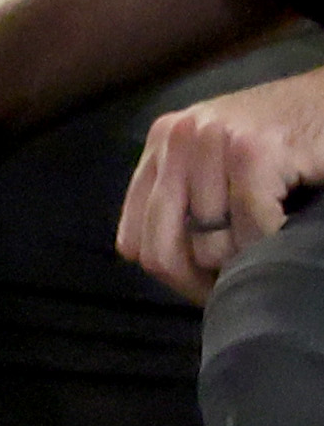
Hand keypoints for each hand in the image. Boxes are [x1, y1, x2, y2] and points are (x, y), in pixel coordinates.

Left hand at [121, 68, 323, 307]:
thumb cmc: (284, 137)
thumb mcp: (220, 160)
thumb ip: (189, 199)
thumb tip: (176, 273)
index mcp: (161, 145)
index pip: (136, 240)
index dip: (174, 277)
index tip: (209, 288)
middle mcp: (177, 139)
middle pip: (163, 252)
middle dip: (204, 283)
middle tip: (241, 286)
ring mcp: (211, 141)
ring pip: (213, 247)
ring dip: (248, 262)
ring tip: (271, 247)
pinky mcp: (253, 151)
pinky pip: (253, 228)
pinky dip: (274, 243)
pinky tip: (290, 228)